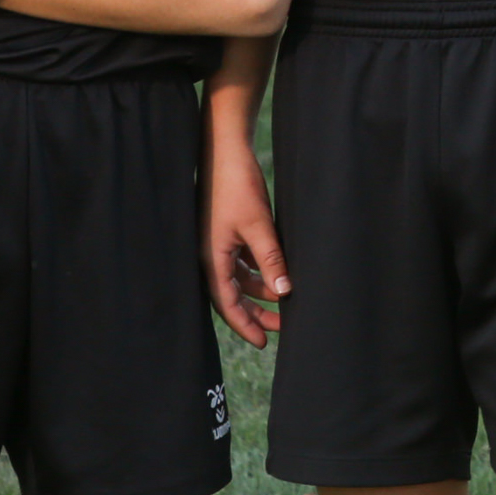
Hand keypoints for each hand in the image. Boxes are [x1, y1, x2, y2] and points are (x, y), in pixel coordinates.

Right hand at [204, 135, 289, 346]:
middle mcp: (211, 256)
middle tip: (280, 327)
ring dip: (259, 291)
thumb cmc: (238, 187)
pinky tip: (277, 275)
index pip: (227, 304)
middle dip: (255, 313)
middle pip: (232, 296)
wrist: (226, 152)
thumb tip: (284, 293)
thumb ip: (271, 260)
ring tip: (284, 302)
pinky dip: (258, 272)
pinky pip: (241, 262)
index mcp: (211, 259)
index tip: (263, 342)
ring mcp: (217, 244)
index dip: (245, 325)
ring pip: (239, 279)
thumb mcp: (259, 226)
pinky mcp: (226, 232)